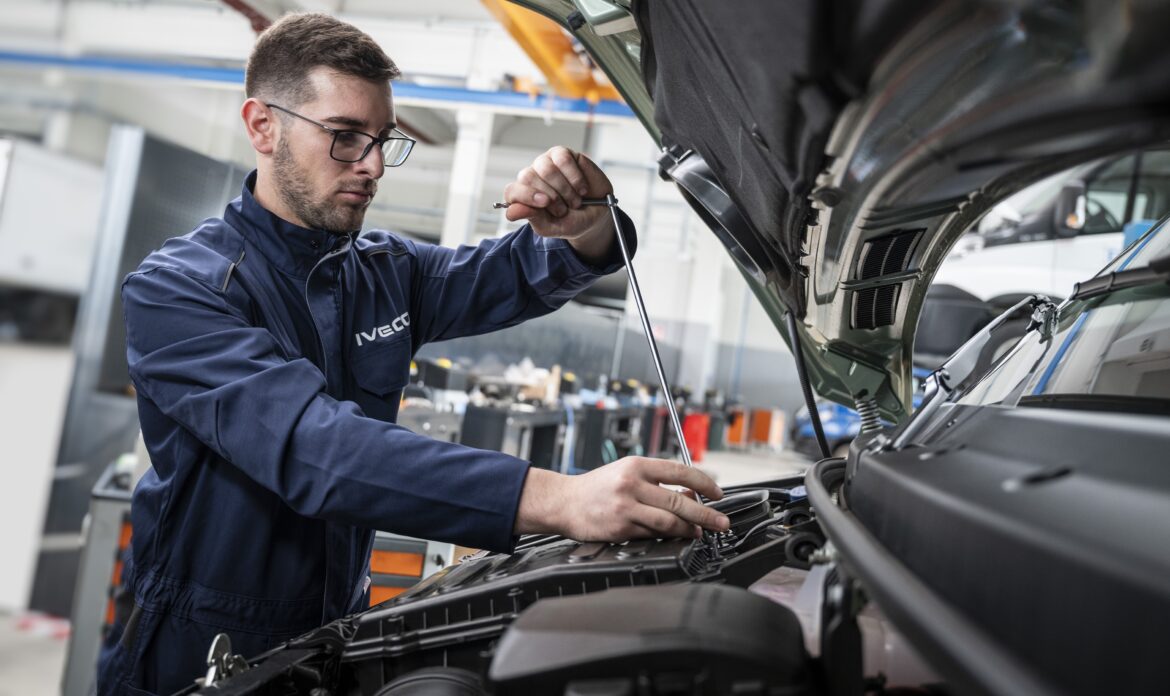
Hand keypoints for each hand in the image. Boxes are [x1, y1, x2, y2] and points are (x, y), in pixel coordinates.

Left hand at [501, 147, 614, 254]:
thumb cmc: (572, 221)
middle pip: (528, 177)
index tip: (545, 203)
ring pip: (546, 168)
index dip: (526, 196)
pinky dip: (575, 177)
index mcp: (523, 196)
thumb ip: (533, 219)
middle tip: (564, 209)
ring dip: (565, 189)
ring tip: (575, 200)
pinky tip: (581, 188)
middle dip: (551, 197)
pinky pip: (563, 159)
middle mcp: (532, 178)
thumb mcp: (552, 228)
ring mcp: (546, 164)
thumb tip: (511, 212)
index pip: (512, 191)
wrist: (597, 215)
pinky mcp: (562, 155)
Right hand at [515, 457, 730, 541]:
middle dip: (706, 514)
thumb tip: (690, 495)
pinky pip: (652, 534)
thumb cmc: (597, 488)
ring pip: (668, 521)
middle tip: (721, 522)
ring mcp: (626, 507)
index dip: (704, 483)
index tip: (718, 493)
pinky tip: (677, 536)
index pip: (680, 471)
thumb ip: (656, 482)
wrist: (563, 502)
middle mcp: (632, 484)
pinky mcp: (621, 528)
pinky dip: (669, 536)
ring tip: (701, 532)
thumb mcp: (626, 473)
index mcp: (636, 465)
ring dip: (690, 528)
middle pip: (679, 501)